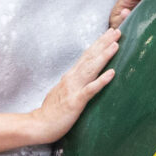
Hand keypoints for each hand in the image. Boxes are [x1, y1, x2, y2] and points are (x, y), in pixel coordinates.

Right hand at [26, 26, 123, 144]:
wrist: (38, 125)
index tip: (109, 33)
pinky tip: (112, 73)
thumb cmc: (52, 111)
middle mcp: (72, 78)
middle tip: (117, 31)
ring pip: (91, 69)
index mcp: (71, 76)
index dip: (98, 44)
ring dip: (104, 56)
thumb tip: (83, 76)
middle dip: (104, 43)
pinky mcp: (76, 102)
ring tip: (116, 45)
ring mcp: (73, 89)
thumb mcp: (64, 91)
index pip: (86, 56)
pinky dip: (101, 81)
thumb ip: (74, 82)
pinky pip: (90, 90)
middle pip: (90, 57)